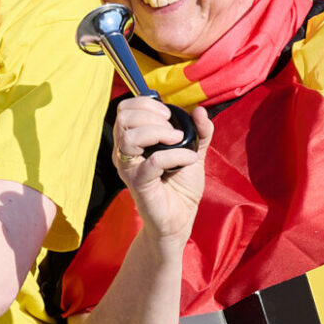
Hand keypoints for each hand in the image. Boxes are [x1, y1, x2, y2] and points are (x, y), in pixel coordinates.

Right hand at [110, 94, 213, 242]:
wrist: (180, 219)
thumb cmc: (181, 187)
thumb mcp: (194, 152)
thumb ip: (200, 131)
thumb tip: (200, 110)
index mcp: (133, 141)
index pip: (125, 110)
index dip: (146, 104)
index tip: (168, 115)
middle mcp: (125, 153)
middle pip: (123, 118)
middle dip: (152, 115)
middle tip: (173, 129)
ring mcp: (129, 168)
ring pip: (129, 137)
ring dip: (158, 131)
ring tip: (178, 140)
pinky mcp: (138, 184)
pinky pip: (153, 161)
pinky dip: (176, 155)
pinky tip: (190, 160)